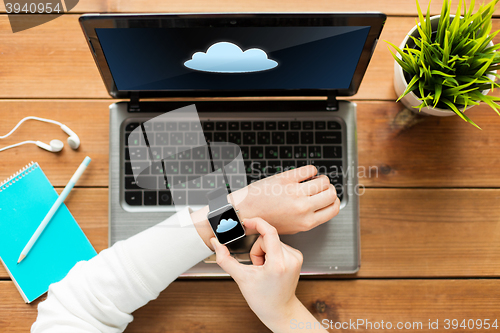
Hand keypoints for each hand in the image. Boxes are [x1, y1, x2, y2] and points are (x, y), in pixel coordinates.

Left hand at [191, 165, 339, 250]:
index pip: (335, 208)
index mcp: (307, 222)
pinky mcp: (286, 179)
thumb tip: (322, 205)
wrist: (244, 212)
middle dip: (329, 189)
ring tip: (313, 180)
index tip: (329, 198)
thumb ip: (309, 218)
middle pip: (332, 193)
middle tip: (321, 188)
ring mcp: (295, 192)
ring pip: (324, 180)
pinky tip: (305, 173)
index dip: (334, 201)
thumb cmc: (265, 220)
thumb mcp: (292, 227)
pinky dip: (310, 170)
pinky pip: (310, 169)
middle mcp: (303, 207)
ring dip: (321, 179)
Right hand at [211, 217, 326, 332]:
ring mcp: (295, 257)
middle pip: (267, 238)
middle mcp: (291, 258)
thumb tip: (216, 243)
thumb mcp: (241, 278)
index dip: (256, 223)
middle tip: (256, 266)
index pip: (269, 232)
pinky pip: (279, 245)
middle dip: (257, 249)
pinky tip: (270, 267)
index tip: (246, 222)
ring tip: (264, 269)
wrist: (280, 310)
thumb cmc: (263, 299)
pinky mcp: (297, 257)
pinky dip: (271, 253)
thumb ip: (225, 259)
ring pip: (272, 240)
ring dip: (264, 251)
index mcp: (278, 264)